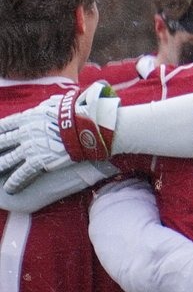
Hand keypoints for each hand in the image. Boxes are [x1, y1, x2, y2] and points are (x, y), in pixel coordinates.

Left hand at [0, 83, 116, 192]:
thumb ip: (47, 106)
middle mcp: (24, 132)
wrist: (85, 124)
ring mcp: (30, 147)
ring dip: (0, 166)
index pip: (5, 125)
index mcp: (27, 117)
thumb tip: (47, 104)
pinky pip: (22, 173)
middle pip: (2, 142)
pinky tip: (10, 188)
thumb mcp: (56, 103)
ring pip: (7, 159)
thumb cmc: (75, 111)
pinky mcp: (38, 160)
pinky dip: (14, 181)